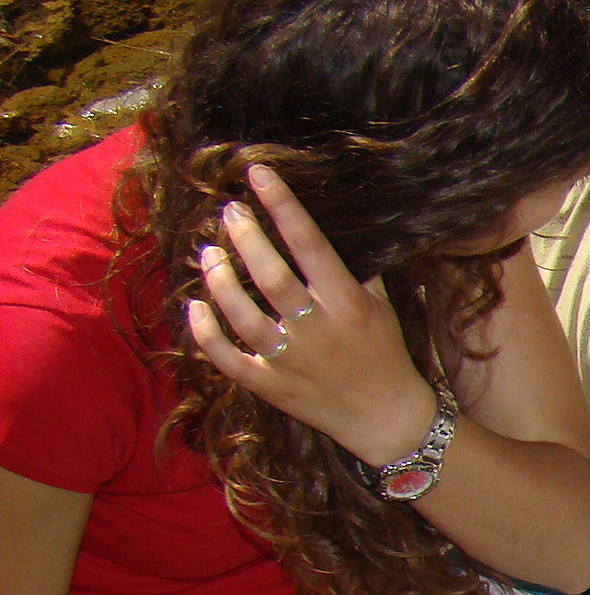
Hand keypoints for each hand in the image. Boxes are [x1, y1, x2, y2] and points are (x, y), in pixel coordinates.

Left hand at [185, 165, 439, 465]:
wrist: (387, 420)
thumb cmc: (386, 356)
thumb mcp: (382, 308)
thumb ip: (356, 271)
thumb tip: (320, 232)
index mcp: (348, 304)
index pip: (310, 244)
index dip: (282, 205)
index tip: (258, 174)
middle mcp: (318, 330)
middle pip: (269, 275)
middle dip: (244, 236)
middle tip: (229, 213)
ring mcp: (291, 361)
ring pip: (241, 314)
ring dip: (219, 280)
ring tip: (209, 254)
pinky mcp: (271, 387)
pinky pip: (228, 358)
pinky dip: (206, 333)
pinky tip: (196, 307)